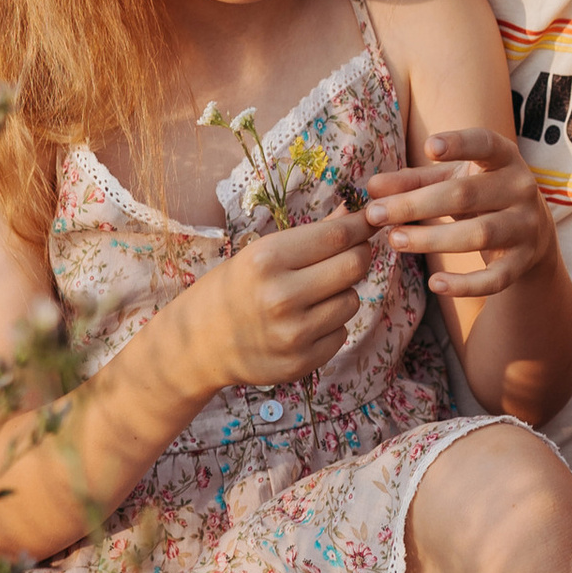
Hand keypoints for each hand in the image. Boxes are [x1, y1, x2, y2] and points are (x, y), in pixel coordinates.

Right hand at [179, 211, 371, 388]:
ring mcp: (293, 333)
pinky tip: (305, 322)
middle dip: (358, 255)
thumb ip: (312, 236)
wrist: (199, 342)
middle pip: (354, 265)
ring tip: (313, 295)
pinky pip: (342, 332)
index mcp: (267, 260)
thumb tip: (354, 211)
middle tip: (350, 254)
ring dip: (342, 293)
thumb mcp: (262, 253)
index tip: (372, 219)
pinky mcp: (302, 362)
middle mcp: (281, 296)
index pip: (337, 236)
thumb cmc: (234, 288)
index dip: (362, 225)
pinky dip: (331, 324)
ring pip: (352, 300)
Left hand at [365, 127, 557, 304]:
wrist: (532, 232)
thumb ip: (413, 182)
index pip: (485, 143)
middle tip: (377, 215)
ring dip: (432, 240)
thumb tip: (372, 188)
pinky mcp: (523, 261)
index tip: (428, 147)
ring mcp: (526, 226)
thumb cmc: (481, 196)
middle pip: (466, 195)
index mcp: (504, 158)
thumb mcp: (451, 180)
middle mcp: (521, 188)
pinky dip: (465, 285)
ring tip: (395, 240)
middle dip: (417, 205)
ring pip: (478, 234)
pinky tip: (434, 284)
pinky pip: (495, 278)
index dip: (459, 144)